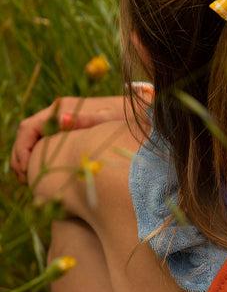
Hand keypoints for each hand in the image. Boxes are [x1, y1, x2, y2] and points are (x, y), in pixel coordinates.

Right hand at [10, 88, 152, 183]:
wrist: (140, 114)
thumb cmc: (124, 119)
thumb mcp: (108, 121)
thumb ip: (85, 121)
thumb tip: (62, 118)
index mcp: (61, 109)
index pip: (27, 129)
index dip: (21, 151)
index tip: (24, 172)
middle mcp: (58, 112)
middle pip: (26, 135)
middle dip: (21, 158)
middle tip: (24, 181)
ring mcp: (63, 121)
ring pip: (34, 140)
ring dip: (28, 160)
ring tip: (30, 182)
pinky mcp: (70, 130)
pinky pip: (47, 144)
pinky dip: (40, 159)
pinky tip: (44, 175)